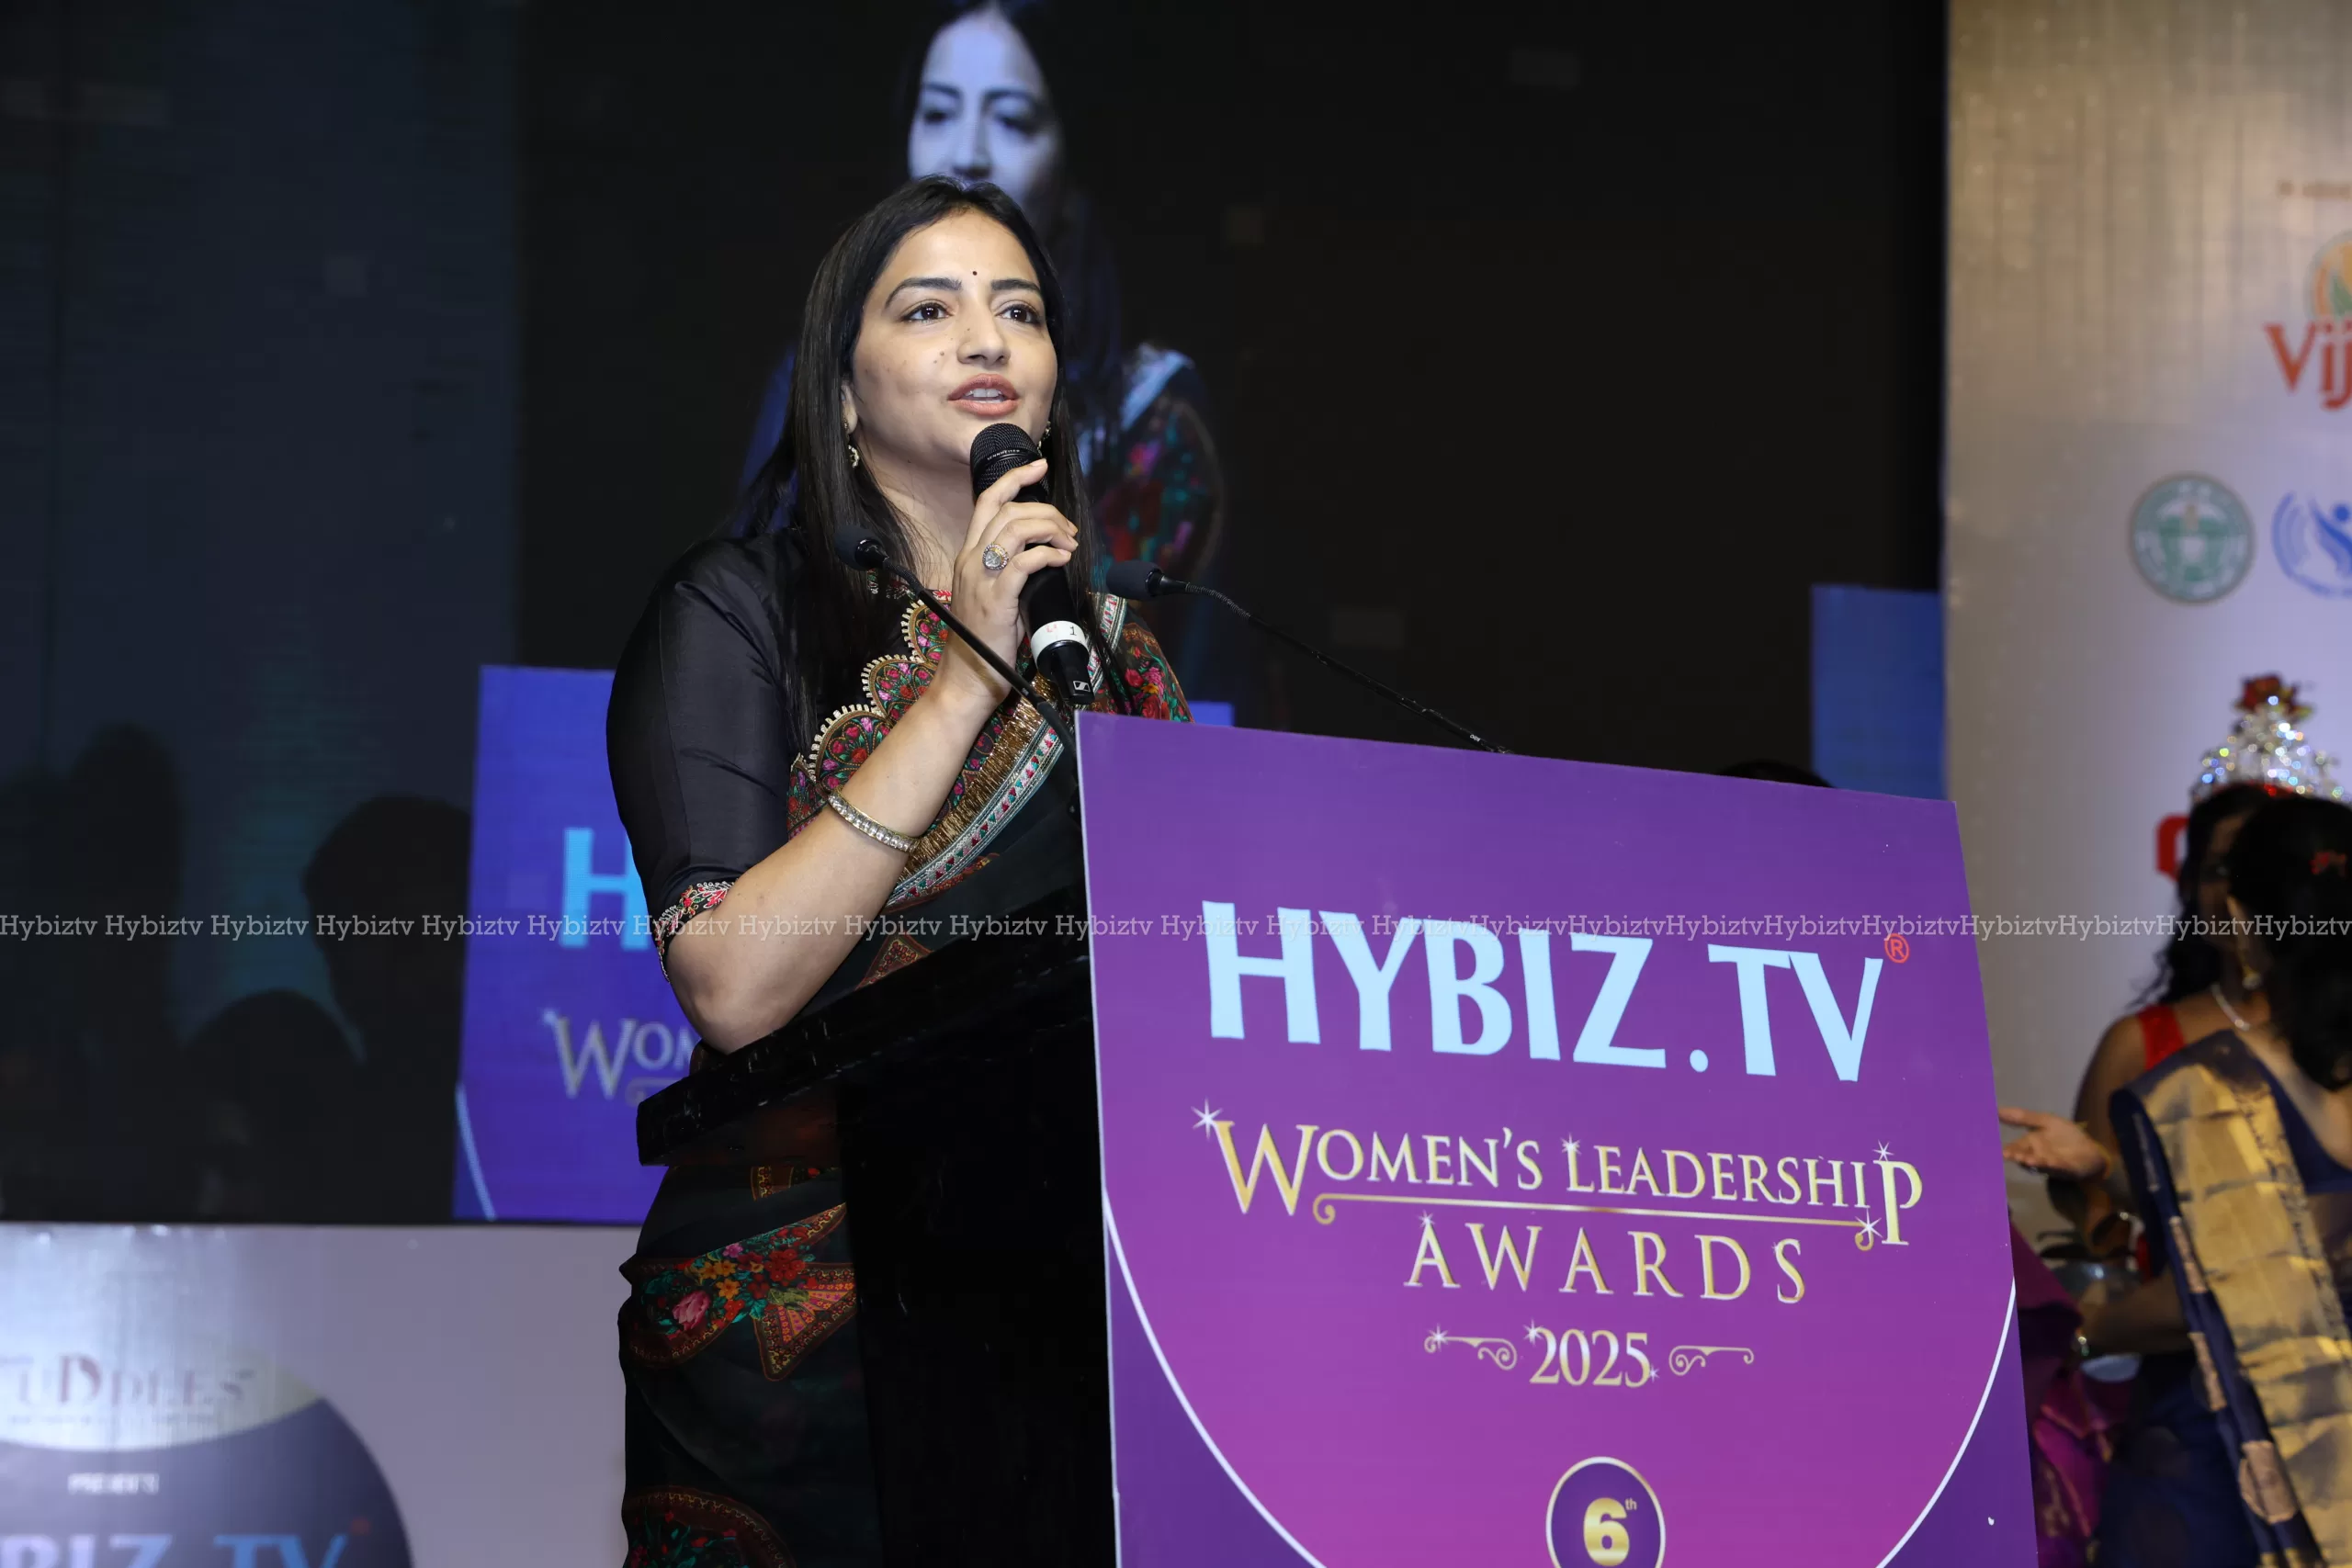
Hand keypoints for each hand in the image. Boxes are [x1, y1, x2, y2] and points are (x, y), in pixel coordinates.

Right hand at [935, 456, 1077, 707]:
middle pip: (1008, 510)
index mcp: (969, 555)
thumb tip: (1045, 555)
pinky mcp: (995, 598)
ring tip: (1069, 543)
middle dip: (1045, 509)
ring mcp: (981, 578)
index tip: (1038, 465)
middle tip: (1068, 528)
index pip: (988, 502)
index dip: (1014, 478)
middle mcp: (970, 560)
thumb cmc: (984, 640)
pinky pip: (1024, 562)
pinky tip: (1062, 560)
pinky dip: (1048, 554)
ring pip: (1016, 529)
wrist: (968, 677)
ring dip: (1050, 529)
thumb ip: (1010, 571)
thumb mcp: (992, 595)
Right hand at [1998, 1107, 2111, 1181]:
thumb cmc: (2066, 1136)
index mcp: (2031, 1145)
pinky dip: (2051, 1164)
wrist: (2091, 1150)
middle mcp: (2037, 1156)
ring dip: (2031, 1161)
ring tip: (2023, 1158)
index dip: (2005, 1148)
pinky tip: (2047, 1161)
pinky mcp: (2066, 1168)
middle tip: (2005, 1154)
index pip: (2014, 1147)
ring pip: (2038, 1163)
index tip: (1992, 1148)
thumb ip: (2023, 1117)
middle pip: (2023, 1157)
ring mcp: (2051, 1163)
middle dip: (2015, 1156)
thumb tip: (1996, 1109)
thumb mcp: (2045, 1121)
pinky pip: (2058, 1166)